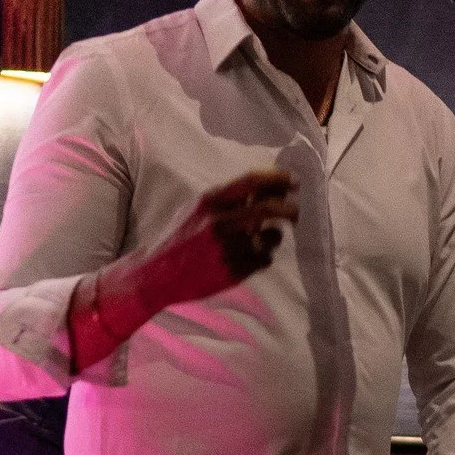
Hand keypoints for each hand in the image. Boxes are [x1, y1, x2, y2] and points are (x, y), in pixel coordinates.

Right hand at [142, 169, 299, 304]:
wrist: (158, 274)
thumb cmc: (181, 238)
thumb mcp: (198, 211)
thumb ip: (228, 201)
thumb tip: (267, 189)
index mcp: (210, 203)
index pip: (251, 182)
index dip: (278, 179)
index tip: (294, 182)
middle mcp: (219, 224)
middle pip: (268, 208)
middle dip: (290, 209)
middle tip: (297, 213)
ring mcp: (227, 250)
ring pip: (271, 237)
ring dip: (274, 236)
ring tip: (263, 239)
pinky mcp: (233, 273)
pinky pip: (265, 260)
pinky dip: (264, 256)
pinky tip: (250, 257)